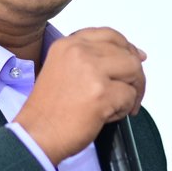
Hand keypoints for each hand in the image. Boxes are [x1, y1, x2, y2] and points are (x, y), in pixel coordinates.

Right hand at [16, 28, 145, 164]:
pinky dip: (125, 109)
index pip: (110, 35)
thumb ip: (93, 60)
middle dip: (135, 75)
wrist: (36, 135)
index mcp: (68, 45)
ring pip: (133, 70)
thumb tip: (135, 55)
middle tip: (131, 92)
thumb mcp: (62, 70)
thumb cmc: (48, 110)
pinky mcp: (101, 94)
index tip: (134, 60)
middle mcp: (79, 52)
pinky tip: (108, 116)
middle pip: (126, 54)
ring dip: (133, 91)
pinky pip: (130, 96)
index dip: (126, 49)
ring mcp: (91, 72)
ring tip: (120, 106)